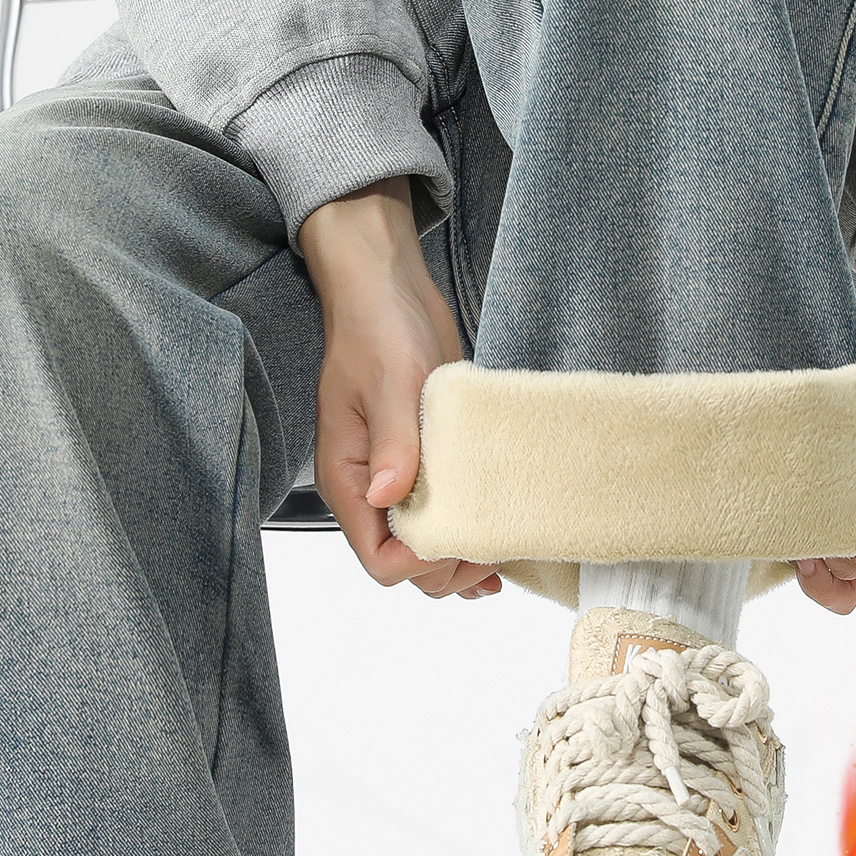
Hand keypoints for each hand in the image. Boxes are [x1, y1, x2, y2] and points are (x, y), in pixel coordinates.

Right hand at [298, 177, 502, 600]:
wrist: (386, 288)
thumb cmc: (378, 326)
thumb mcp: (391, 380)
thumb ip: (392, 441)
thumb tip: (387, 495)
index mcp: (349, 478)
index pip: (379, 557)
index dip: (423, 561)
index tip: (465, 541)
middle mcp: (369, 487)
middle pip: (404, 561)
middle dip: (448, 567)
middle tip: (498, 546)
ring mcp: (397, 476)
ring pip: (425, 544)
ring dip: (462, 556)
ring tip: (506, 552)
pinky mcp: (423, 461)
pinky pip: (442, 512)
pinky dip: (469, 530)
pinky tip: (500, 536)